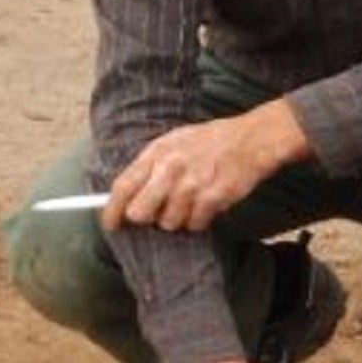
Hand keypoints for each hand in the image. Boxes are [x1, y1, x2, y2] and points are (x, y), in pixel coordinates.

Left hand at [102, 100, 307, 233]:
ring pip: (169, 222)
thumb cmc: (210, 142)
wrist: (251, 138)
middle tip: (158, 213)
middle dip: (147, 218)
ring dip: (179, 218)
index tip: (109, 224)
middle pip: (140, 212)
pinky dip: (200, 219)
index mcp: (157, 152)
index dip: (111, 210)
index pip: (123, 186)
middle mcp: (171, 168)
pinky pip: (195, 224)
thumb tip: (126, 193)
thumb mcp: (174, 142)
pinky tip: (207, 203)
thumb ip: (150, 165)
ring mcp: (192, 184)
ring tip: (192, 200)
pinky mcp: (213, 197)